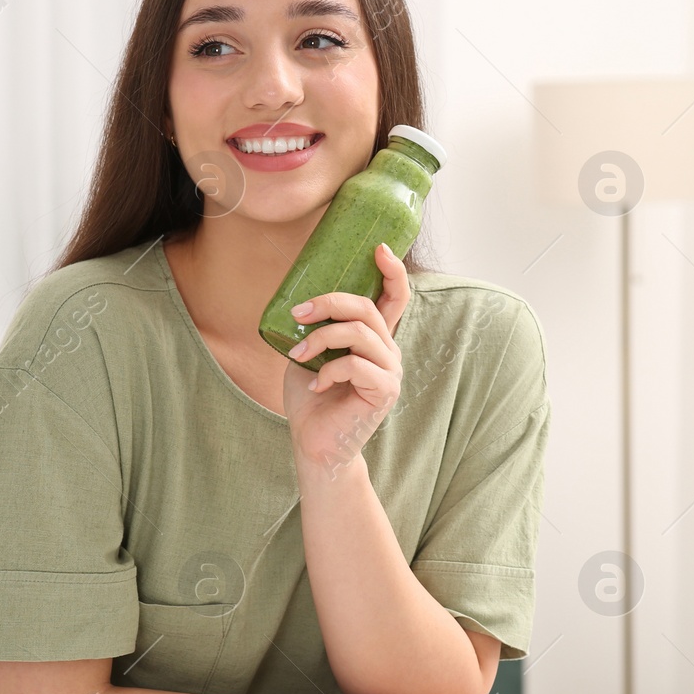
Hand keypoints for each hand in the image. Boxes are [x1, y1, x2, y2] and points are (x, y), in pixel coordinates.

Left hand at [282, 243, 407, 471]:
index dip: (392, 270)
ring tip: (298, 354)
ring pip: (360, 333)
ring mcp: (390, 370)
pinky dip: (328, 371)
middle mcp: (388, 350)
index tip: (378, 249)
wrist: (315, 444)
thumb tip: (300, 298)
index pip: (395, 296)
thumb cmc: (312, 399)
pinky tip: (315, 386)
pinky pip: (355, 365)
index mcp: (374, 338)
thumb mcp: (308, 352)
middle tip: (298, 312)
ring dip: (321, 338)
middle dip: (330, 302)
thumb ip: (315, 328)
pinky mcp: (385, 391)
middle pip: (368, 307)